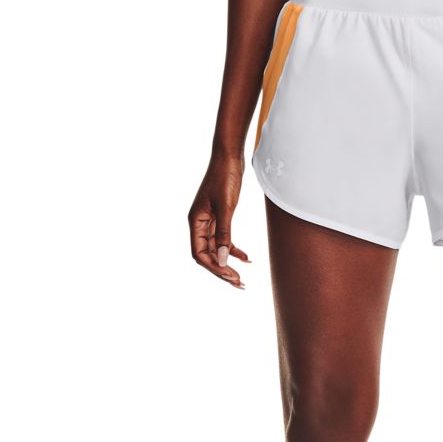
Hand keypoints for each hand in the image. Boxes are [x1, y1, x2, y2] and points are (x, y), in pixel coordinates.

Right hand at [188, 150, 250, 286]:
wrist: (229, 157)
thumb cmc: (225, 178)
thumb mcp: (226, 207)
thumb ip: (224, 234)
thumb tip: (222, 260)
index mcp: (195, 221)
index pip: (199, 253)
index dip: (214, 267)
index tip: (231, 276)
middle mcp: (199, 223)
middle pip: (207, 255)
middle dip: (222, 271)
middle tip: (239, 284)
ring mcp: (209, 221)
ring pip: (216, 250)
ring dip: (228, 264)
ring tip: (242, 279)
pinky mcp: (220, 217)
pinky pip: (224, 240)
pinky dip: (234, 250)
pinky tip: (247, 259)